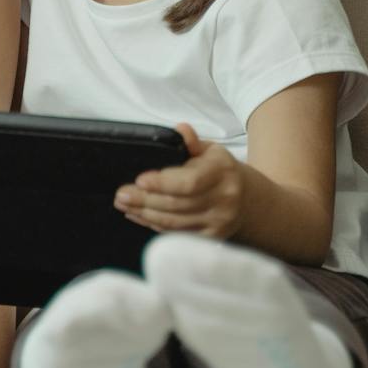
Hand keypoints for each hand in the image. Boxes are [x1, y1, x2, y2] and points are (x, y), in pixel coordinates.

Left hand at [115, 124, 250, 240]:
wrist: (246, 199)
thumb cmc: (219, 170)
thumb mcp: (210, 150)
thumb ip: (192, 141)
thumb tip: (180, 129)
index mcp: (222, 172)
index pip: (190, 182)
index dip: (162, 183)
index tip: (139, 180)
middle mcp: (223, 199)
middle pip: (178, 204)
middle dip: (145, 200)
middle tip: (121, 195)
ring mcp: (218, 222)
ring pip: (175, 221)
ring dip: (145, 214)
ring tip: (124, 204)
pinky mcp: (211, 237)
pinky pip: (177, 232)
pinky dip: (154, 225)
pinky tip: (138, 215)